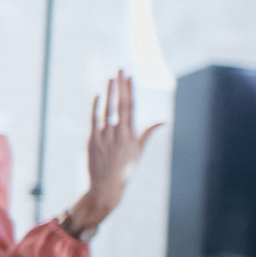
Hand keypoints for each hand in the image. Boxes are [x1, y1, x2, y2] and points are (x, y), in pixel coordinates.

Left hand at [65, 72, 160, 232]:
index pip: (132, 107)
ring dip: (109, 92)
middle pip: (120, 105)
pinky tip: (97, 95)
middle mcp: (119, 134)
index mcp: (131, 135)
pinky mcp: (93, 141)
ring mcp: (105, 137)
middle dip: (120, 86)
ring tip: (110, 78)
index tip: (130, 76)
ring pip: (108, 110)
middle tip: (120, 70)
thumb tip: (162, 121)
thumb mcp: (139, 151)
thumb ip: (148, 133)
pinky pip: (94, 120)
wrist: (107, 186)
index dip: (130, 91)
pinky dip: (96, 107)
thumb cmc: (125, 169)